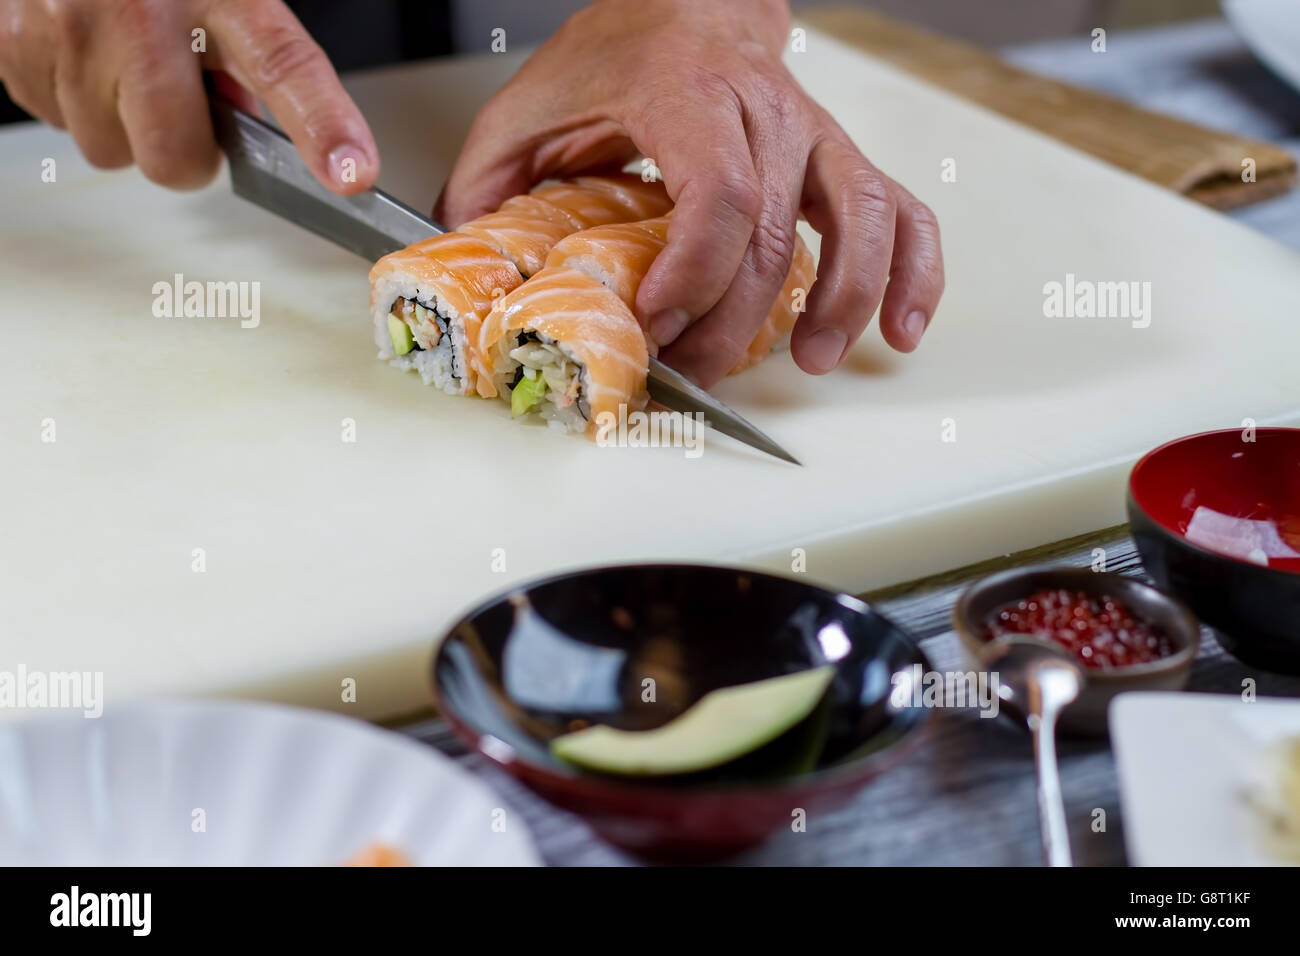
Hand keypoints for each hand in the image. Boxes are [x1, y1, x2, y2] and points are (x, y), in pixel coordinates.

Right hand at [0, 0, 377, 192]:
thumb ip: (247, 51)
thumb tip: (242, 125)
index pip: (283, 64)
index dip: (322, 125)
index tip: (353, 174)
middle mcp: (139, 8)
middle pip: (174, 156)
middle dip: (183, 149)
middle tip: (180, 103)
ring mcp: (67, 26)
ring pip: (108, 149)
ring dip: (121, 122)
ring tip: (120, 58)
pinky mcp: (13, 40)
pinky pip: (54, 121)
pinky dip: (72, 99)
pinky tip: (82, 51)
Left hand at [436, 0, 944, 385]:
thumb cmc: (616, 52)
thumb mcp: (529, 105)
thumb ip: (491, 180)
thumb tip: (463, 267)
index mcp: (688, 93)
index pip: (718, 196)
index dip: (693, 276)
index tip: (656, 324)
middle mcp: (766, 112)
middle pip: (774, 235)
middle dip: (735, 321)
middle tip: (693, 368)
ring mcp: (813, 134)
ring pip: (860, 219)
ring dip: (843, 300)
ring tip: (812, 358)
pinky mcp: (839, 159)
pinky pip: (902, 211)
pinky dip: (914, 271)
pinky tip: (902, 325)